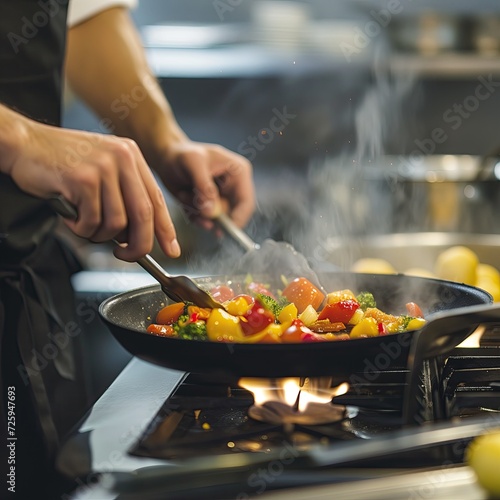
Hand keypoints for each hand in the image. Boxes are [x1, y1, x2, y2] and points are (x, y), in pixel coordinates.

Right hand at [2, 111, 179, 260]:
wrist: (24, 143)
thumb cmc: (62, 162)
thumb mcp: (103, 170)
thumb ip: (123, 196)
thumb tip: (137, 236)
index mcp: (132, 156)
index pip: (157, 199)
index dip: (165, 229)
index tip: (171, 249)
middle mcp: (123, 158)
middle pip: (144, 215)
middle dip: (138, 244)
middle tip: (125, 255)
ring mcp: (103, 167)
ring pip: (116, 223)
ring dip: (99, 234)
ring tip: (82, 222)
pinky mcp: (83, 179)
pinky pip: (91, 222)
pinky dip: (80, 228)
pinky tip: (69, 214)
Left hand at [157, 138, 254, 229]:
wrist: (167, 157)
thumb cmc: (181, 154)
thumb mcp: (193, 164)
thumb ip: (203, 188)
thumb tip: (211, 213)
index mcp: (239, 172)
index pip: (246, 202)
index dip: (237, 219)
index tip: (222, 230)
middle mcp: (234, 187)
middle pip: (233, 215)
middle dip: (212, 216)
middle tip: (195, 208)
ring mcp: (222, 198)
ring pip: (216, 219)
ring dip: (198, 212)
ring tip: (184, 194)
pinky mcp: (210, 206)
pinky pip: (205, 220)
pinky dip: (192, 214)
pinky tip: (183, 197)